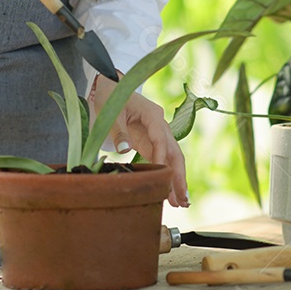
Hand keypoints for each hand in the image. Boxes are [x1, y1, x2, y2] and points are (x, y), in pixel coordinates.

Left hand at [92, 73, 188, 207]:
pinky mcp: (149, 141)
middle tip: (181, 198)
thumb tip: (124, 150)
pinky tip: (169, 191)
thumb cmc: (112, 97)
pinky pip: (162, 159)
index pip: (161, 139)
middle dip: (178, 176)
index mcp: (152, 114)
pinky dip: (166, 174)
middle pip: (174, 152)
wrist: (109, 87)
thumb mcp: (112, 113)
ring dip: (176, 179)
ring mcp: (156, 134)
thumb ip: (119, 131)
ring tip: (180, 202)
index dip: (161, 158)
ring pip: (171, 158)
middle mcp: (160, 124)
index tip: (160, 176)